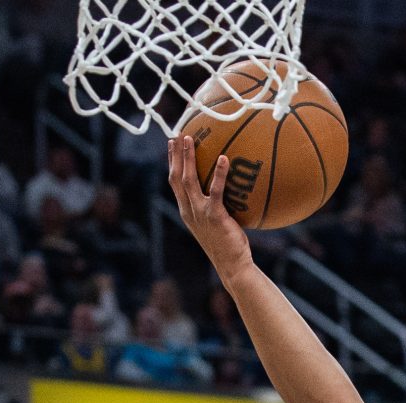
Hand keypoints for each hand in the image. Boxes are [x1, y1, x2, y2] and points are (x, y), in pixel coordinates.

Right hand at [167, 136, 252, 277]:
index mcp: (187, 211)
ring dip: (187, 158)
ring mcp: (199, 213)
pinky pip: (216, 191)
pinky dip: (219, 174)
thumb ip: (218, 208)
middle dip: (175, 155)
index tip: (172, 145)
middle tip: (177, 135)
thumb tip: (233, 191)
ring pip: (188, 180)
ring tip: (190, 139)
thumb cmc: (229, 245)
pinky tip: (224, 158)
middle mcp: (189, 210)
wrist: (232, 266)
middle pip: (176, 177)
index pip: (174, 183)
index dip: (172, 163)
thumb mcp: (219, 224)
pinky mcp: (214, 216)